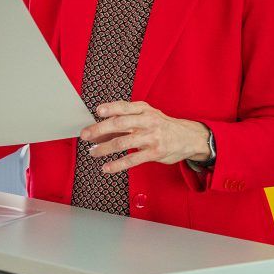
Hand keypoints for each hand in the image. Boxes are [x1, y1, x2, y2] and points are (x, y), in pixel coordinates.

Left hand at [79, 101, 209, 173]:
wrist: (188, 137)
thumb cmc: (161, 125)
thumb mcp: (147, 116)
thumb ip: (125, 121)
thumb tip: (98, 130)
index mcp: (144, 109)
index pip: (124, 107)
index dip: (110, 108)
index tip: (97, 111)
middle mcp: (148, 121)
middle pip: (120, 124)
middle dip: (99, 129)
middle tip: (85, 135)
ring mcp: (152, 137)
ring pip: (123, 142)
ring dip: (104, 148)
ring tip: (93, 152)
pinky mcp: (155, 153)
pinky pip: (132, 159)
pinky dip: (117, 164)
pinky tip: (107, 167)